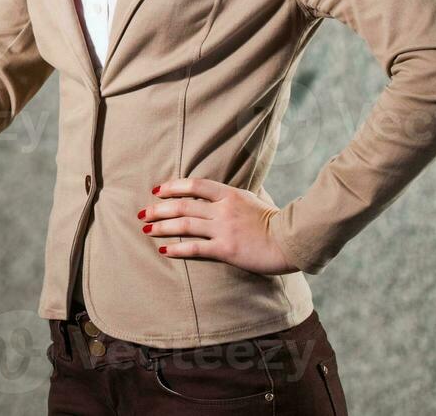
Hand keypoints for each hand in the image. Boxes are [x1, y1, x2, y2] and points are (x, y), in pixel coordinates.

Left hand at [138, 178, 296, 275]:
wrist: (292, 241)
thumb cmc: (276, 221)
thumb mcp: (253, 200)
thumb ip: (232, 198)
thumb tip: (216, 194)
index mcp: (230, 194)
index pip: (194, 185)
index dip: (173, 187)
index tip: (158, 190)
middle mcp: (223, 209)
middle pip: (183, 206)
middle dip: (159, 209)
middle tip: (143, 213)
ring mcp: (224, 229)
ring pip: (184, 225)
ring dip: (162, 227)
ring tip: (147, 230)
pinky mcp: (226, 249)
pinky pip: (195, 248)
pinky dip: (177, 249)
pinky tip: (165, 250)